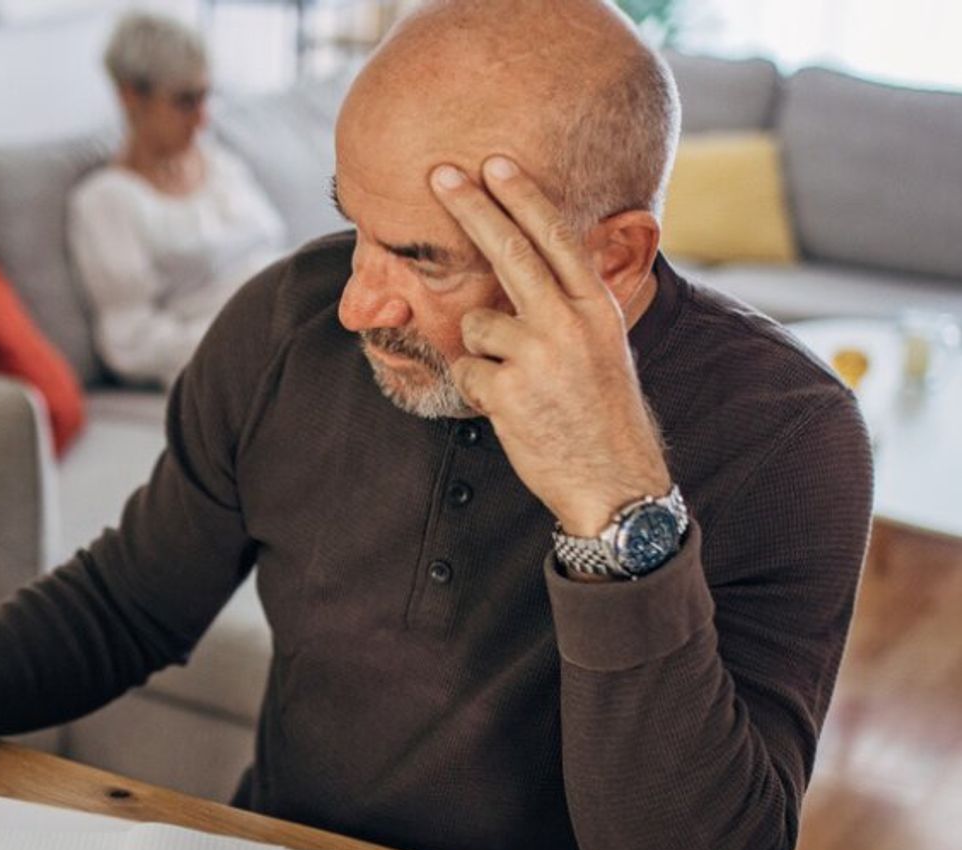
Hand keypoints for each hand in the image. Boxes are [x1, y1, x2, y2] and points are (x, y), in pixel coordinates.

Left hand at [429, 156, 670, 536]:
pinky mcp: (507, 392)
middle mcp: (570, 323)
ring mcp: (537, 356)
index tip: (494, 163)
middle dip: (471, 208)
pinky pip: (466, 370)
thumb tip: (526, 269)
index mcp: (597, 308)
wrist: (613, 482)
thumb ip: (568, 307)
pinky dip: (478, 389)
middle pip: (510, 252)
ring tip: (524, 386)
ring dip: (485, 352)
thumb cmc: (602, 413)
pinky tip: (513, 411)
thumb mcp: (603, 347)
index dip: (522, 197)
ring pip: (478, 323)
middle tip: (440, 174)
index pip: (556, 238)